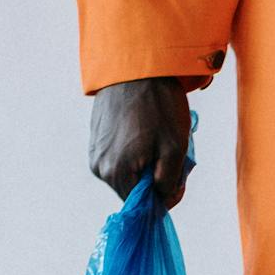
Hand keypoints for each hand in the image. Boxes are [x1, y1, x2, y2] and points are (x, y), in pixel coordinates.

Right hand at [88, 77, 193, 206]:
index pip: (144, 206)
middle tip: (173, 156)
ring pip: (128, 176)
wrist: (134, 68)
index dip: (166, 197)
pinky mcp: (95, 141)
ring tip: (159, 141)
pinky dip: (136, 155)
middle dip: (157, 180)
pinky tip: (146, 134)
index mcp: (117, 173)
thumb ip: (170, 182)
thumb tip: (162, 199)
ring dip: (148, 166)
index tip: (179, 178)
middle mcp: (100, 168)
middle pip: (135, 191)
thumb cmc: (158, 106)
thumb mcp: (175, 148)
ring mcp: (95, 154)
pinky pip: (120, 160)